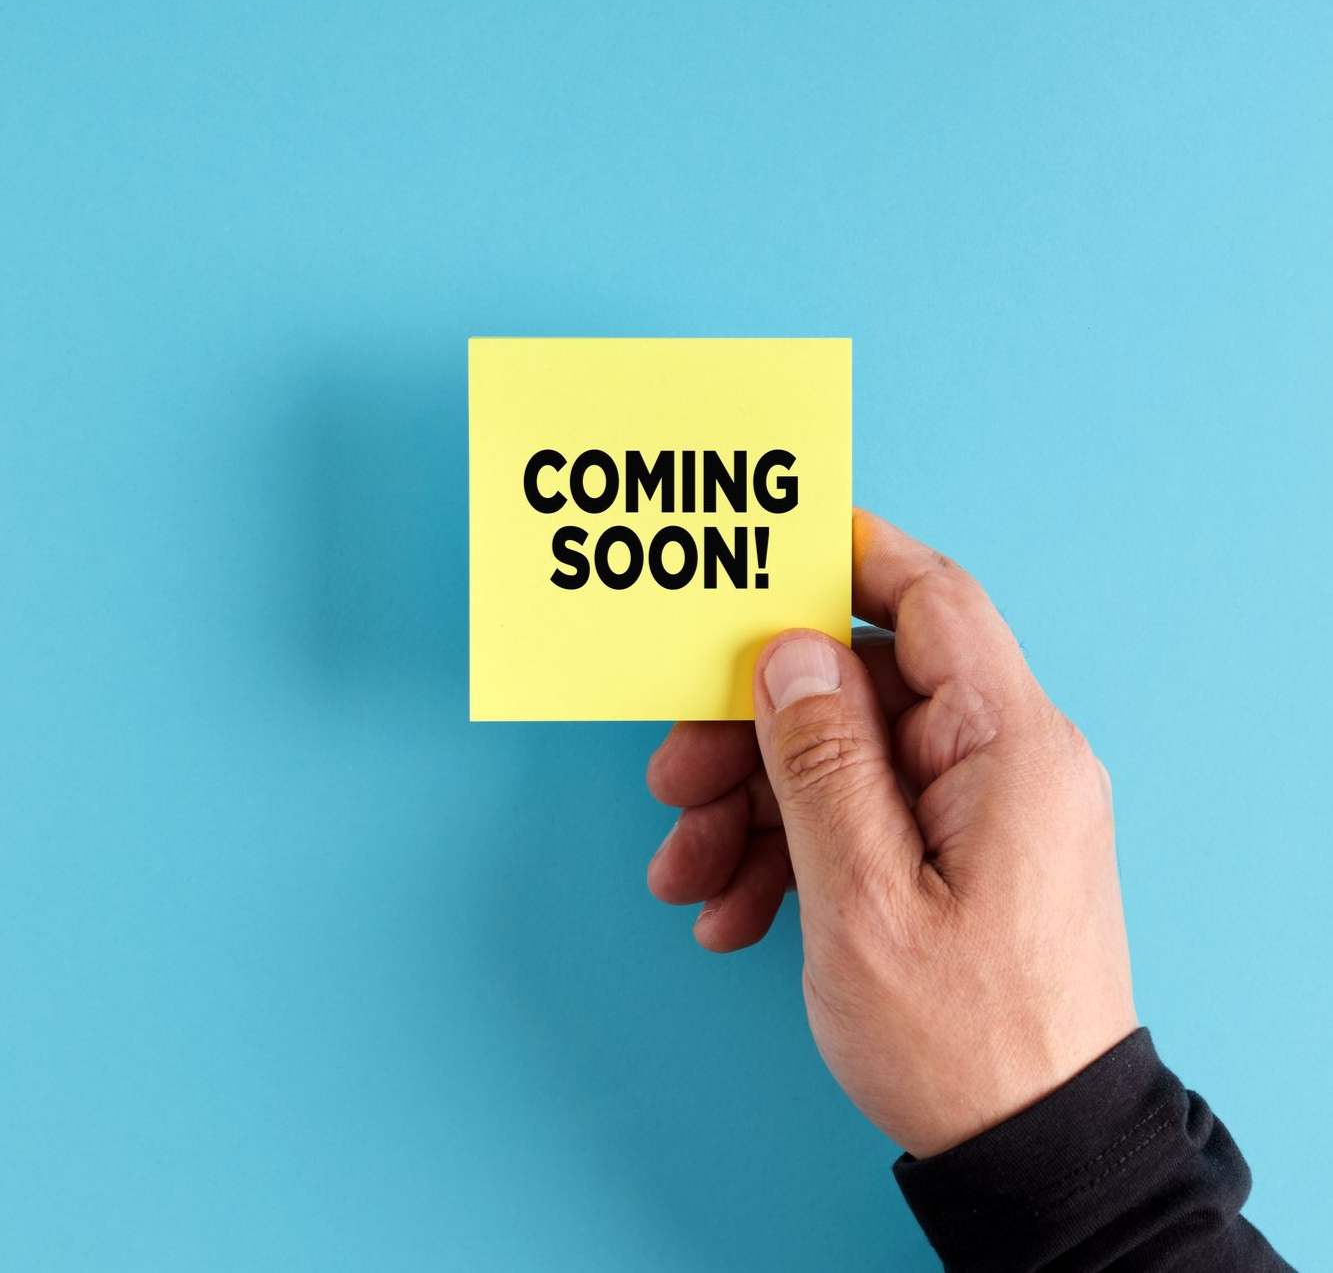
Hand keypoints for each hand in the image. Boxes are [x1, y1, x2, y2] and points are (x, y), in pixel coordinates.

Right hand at [645, 510, 1136, 1157]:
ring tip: (688, 874)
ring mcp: (979, 811)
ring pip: (843, 759)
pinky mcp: (955, 855)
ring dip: (754, 806)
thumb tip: (787, 655)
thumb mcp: (864, 900)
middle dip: (754, 730)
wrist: (1032, 1158)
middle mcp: (1004, 762)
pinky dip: (789, 852)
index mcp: (1008, 747)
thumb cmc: (963, 1042)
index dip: (846, 560)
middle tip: (673, 779)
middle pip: (859, 689)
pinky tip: (734, 910)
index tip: (763, 553)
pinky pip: (860, 818)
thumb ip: (821, 763)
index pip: (930, 600)